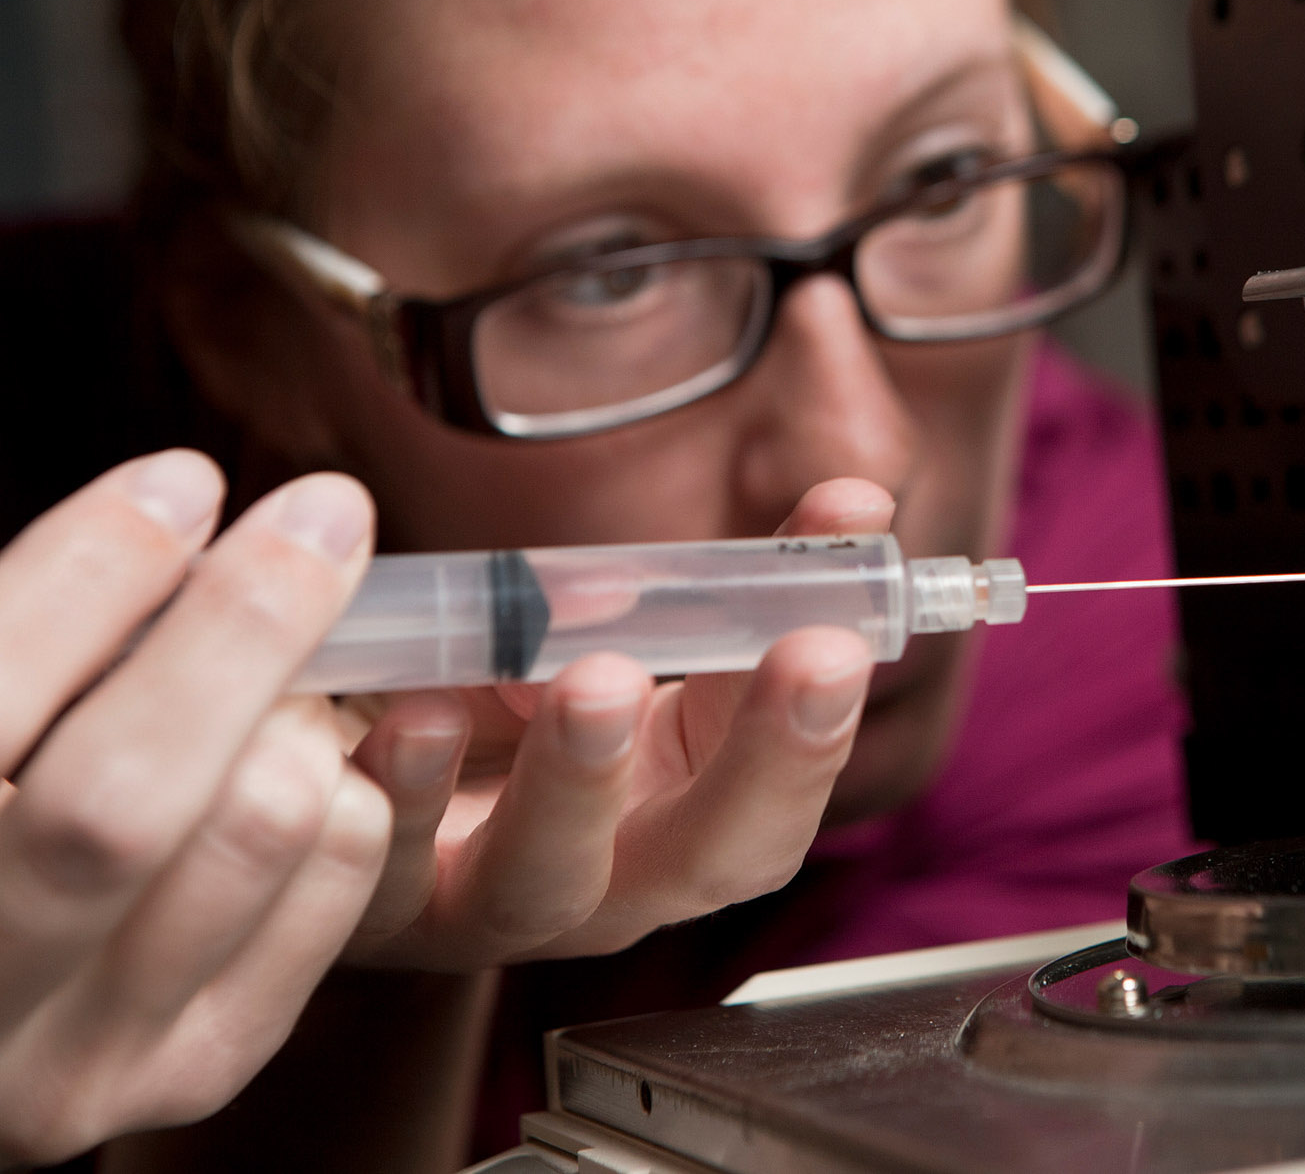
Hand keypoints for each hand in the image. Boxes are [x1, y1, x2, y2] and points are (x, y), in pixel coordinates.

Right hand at [0, 452, 391, 1164]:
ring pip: (260, 836)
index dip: (94, 572)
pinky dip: (352, 786)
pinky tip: (306, 754)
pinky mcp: (196, 1066)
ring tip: (287, 671)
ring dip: (302, 712)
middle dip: (242, 630)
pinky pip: (339, 883)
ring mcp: (79, 1061)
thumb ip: (33, 636)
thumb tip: (180, 506)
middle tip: (321, 521)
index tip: (187, 480)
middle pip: (120, 803)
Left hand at [339, 478, 891, 968]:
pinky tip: (417, 712)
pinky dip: (407, 783)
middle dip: (744, 770)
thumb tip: (859, 502)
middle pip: (692, 866)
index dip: (812, 742)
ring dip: (573, 783)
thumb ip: (742, 575)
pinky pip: (382, 860)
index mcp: (677, 819)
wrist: (343, 738)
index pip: (774, 811)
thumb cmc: (503, 690)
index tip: (837, 643)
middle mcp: (596, 884)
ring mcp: (478, 903)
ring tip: (588, 679)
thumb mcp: (629, 628)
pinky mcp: (362, 899)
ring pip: (537, 884)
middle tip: (783, 663)